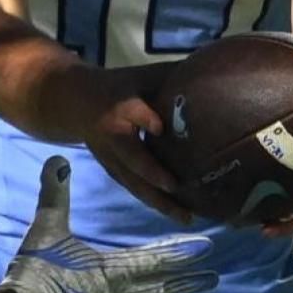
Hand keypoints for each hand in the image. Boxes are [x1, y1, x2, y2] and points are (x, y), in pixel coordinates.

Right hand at [1, 157, 217, 292]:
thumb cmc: (38, 272)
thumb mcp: (46, 229)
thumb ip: (55, 195)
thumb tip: (57, 160)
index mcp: (112, 269)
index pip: (156, 257)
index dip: (183, 252)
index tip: (207, 248)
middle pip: (160, 287)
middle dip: (187, 283)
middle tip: (213, 279)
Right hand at [71, 63, 192, 223]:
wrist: (76, 102)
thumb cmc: (120, 86)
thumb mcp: (142, 76)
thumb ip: (172, 78)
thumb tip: (215, 75)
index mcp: (121, 107)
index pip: (132, 114)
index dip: (144, 120)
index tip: (160, 127)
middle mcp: (115, 137)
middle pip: (134, 160)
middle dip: (155, 176)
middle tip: (178, 189)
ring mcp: (112, 159)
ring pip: (135, 183)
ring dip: (159, 201)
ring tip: (186, 217)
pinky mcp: (114, 171)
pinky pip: (134, 188)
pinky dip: (154, 202)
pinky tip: (176, 213)